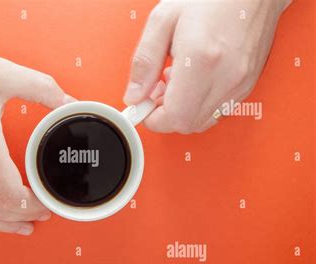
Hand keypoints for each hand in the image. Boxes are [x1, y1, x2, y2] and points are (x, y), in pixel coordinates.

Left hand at [123, 0, 290, 132]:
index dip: (153, 118)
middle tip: (158, 89)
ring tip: (177, 80)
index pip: (174, 117)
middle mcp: (225, 77)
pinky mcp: (246, 85)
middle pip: (187, 124)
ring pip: (202, 122)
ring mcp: (239, 83)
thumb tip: (134, 95)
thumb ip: (144, 62)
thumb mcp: (163, 21)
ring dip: (183, 110)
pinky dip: (200, 104)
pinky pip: (217, 111)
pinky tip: (194, 80)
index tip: (143, 106)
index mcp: (201, 60)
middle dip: (166, 114)